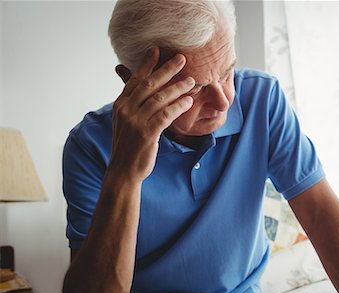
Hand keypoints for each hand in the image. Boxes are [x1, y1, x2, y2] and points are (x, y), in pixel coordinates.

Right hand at [108, 47, 194, 182]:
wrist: (123, 170)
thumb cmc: (129, 146)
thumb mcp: (126, 122)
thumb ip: (134, 105)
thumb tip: (144, 91)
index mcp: (120, 104)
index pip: (135, 79)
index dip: (147, 64)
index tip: (157, 50)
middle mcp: (126, 109)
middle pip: (149, 84)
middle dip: (167, 70)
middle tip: (182, 59)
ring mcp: (135, 121)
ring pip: (160, 98)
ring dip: (178, 88)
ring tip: (192, 82)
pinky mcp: (146, 133)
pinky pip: (166, 115)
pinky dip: (178, 106)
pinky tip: (188, 101)